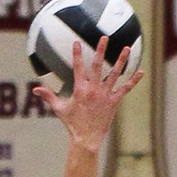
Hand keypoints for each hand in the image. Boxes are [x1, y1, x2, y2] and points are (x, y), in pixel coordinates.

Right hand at [41, 37, 142, 154]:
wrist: (86, 139)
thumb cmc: (72, 124)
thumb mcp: (59, 109)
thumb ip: (49, 96)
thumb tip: (35, 89)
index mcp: (80, 89)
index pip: (77, 67)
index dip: (77, 54)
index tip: (77, 42)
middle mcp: (93, 89)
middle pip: (97, 65)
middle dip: (101, 50)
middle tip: (104, 37)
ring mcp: (105, 95)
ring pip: (114, 74)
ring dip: (120, 61)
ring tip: (126, 48)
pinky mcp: (114, 102)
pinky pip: (125, 89)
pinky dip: (133, 81)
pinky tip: (141, 72)